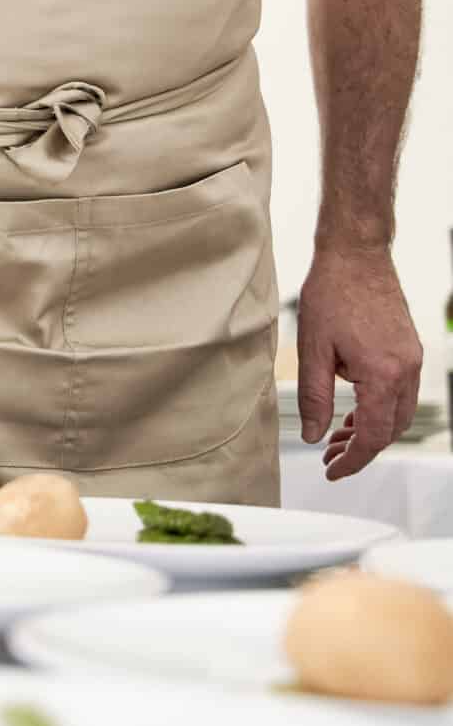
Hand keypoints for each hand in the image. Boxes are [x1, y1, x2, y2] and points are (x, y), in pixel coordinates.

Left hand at [295, 246, 422, 479]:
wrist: (356, 254)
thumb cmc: (332, 293)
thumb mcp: (313, 350)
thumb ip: (314, 398)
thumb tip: (314, 437)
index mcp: (383, 375)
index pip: (373, 436)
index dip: (353, 460)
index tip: (332, 471)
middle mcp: (406, 370)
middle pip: (391, 430)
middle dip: (362, 448)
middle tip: (330, 455)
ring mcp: (412, 359)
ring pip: (399, 413)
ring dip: (372, 429)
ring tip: (338, 435)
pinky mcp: (409, 349)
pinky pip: (400, 392)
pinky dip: (380, 408)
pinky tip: (354, 407)